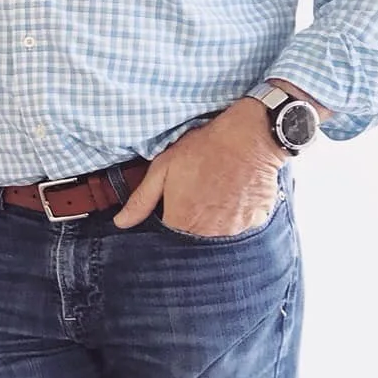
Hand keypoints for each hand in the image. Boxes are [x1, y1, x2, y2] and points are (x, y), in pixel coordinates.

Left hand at [113, 99, 284, 236]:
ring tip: (215, 196)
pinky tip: (233, 197)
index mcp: (183, 221)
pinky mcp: (256, 221)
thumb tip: (121, 222)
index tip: (172, 212)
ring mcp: (236, 229)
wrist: (249, 136)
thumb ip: (141, 200)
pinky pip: (242, 228)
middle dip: (191, 226)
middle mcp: (210, 232)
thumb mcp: (163, 168)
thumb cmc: (204, 149)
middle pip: (195, 241)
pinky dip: (237, 218)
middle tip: (196, 200)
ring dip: (214, 224)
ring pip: (219, 237)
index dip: (169, 226)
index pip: (169, 241)